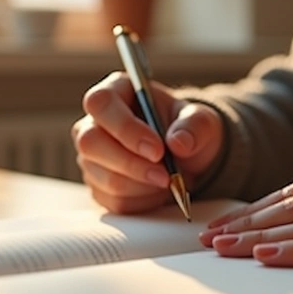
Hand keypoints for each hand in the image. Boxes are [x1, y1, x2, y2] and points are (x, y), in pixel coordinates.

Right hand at [73, 71, 224, 213]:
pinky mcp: (97, 185)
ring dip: (140, 186)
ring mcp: (91, 156)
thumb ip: (194, 125)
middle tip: (165, 175)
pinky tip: (157, 190)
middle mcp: (93, 122)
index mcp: (115, 92)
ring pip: (102, 177)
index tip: (157, 149)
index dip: (125, 128)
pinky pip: (112, 201)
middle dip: (131, 164)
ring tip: (168, 180)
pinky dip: (141, 201)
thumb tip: (179, 142)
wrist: (187, 157)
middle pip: (91, 143)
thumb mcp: (201, 120)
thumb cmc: (186, 129)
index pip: (101, 104)